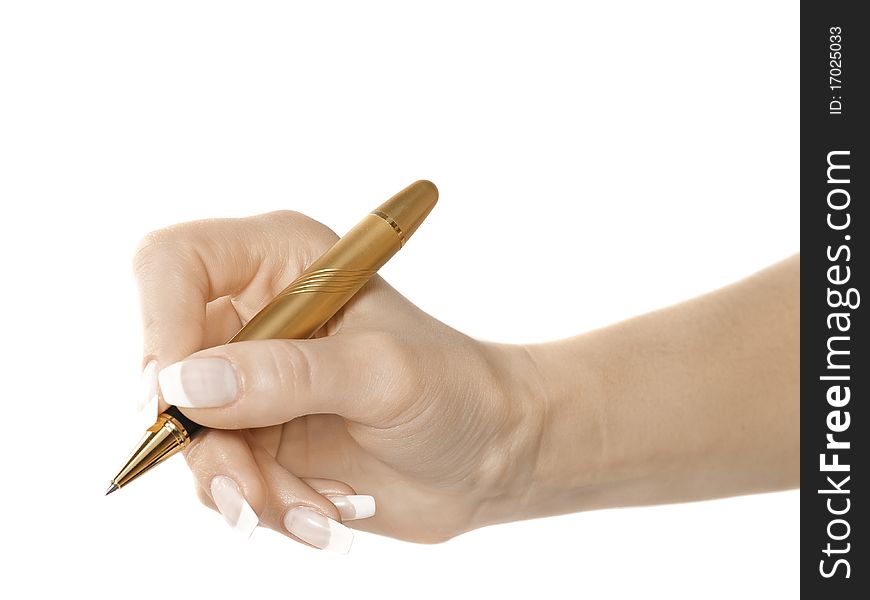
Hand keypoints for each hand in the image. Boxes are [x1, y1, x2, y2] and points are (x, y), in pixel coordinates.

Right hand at [133, 211, 543, 550]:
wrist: (486, 457)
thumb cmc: (454, 392)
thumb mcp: (382, 374)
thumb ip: (289, 375)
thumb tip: (186, 387)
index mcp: (284, 261)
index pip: (174, 264)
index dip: (160, 325)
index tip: (176, 399)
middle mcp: (255, 313)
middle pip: (168, 366)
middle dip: (210, 442)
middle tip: (254, 490)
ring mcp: (251, 379)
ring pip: (189, 437)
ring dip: (245, 486)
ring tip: (320, 506)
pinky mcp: (257, 435)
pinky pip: (218, 478)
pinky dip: (264, 504)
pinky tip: (324, 508)